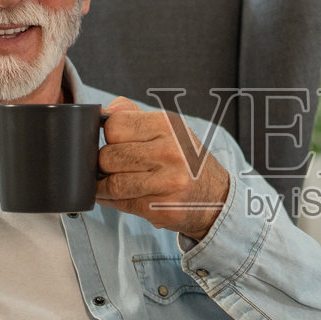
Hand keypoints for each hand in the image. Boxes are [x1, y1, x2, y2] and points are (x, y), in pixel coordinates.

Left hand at [97, 97, 231, 238]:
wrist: (216, 196)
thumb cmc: (185, 161)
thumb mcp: (167, 129)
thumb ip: (133, 115)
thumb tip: (104, 111)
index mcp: (168, 125)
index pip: (115, 126)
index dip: (108, 136)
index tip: (113, 143)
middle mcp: (170, 152)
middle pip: (109, 156)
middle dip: (104, 164)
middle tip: (112, 167)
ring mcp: (168, 182)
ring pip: (112, 183)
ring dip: (103, 186)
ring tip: (109, 184)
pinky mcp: (163, 208)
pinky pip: (122, 204)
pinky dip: (111, 201)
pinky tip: (117, 197)